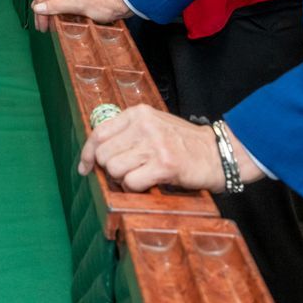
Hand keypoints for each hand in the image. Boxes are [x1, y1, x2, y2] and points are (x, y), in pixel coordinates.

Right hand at [30, 0, 131, 30]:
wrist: (121, 1)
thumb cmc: (101, 4)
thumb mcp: (77, 6)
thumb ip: (57, 6)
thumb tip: (37, 7)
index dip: (38, 13)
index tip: (43, 28)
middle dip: (40, 10)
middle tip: (44, 28)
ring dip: (47, 8)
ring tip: (49, 21)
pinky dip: (56, 6)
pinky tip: (60, 12)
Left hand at [78, 106, 262, 193]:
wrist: (217, 153)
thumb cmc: (182, 143)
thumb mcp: (153, 125)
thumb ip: (127, 132)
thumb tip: (95, 153)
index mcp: (138, 114)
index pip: (99, 133)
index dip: (87, 154)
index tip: (85, 168)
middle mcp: (143, 125)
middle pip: (104, 155)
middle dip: (111, 170)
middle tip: (127, 173)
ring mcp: (154, 144)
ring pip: (115, 170)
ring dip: (124, 180)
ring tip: (141, 177)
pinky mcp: (164, 165)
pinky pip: (131, 183)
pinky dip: (136, 189)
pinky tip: (149, 183)